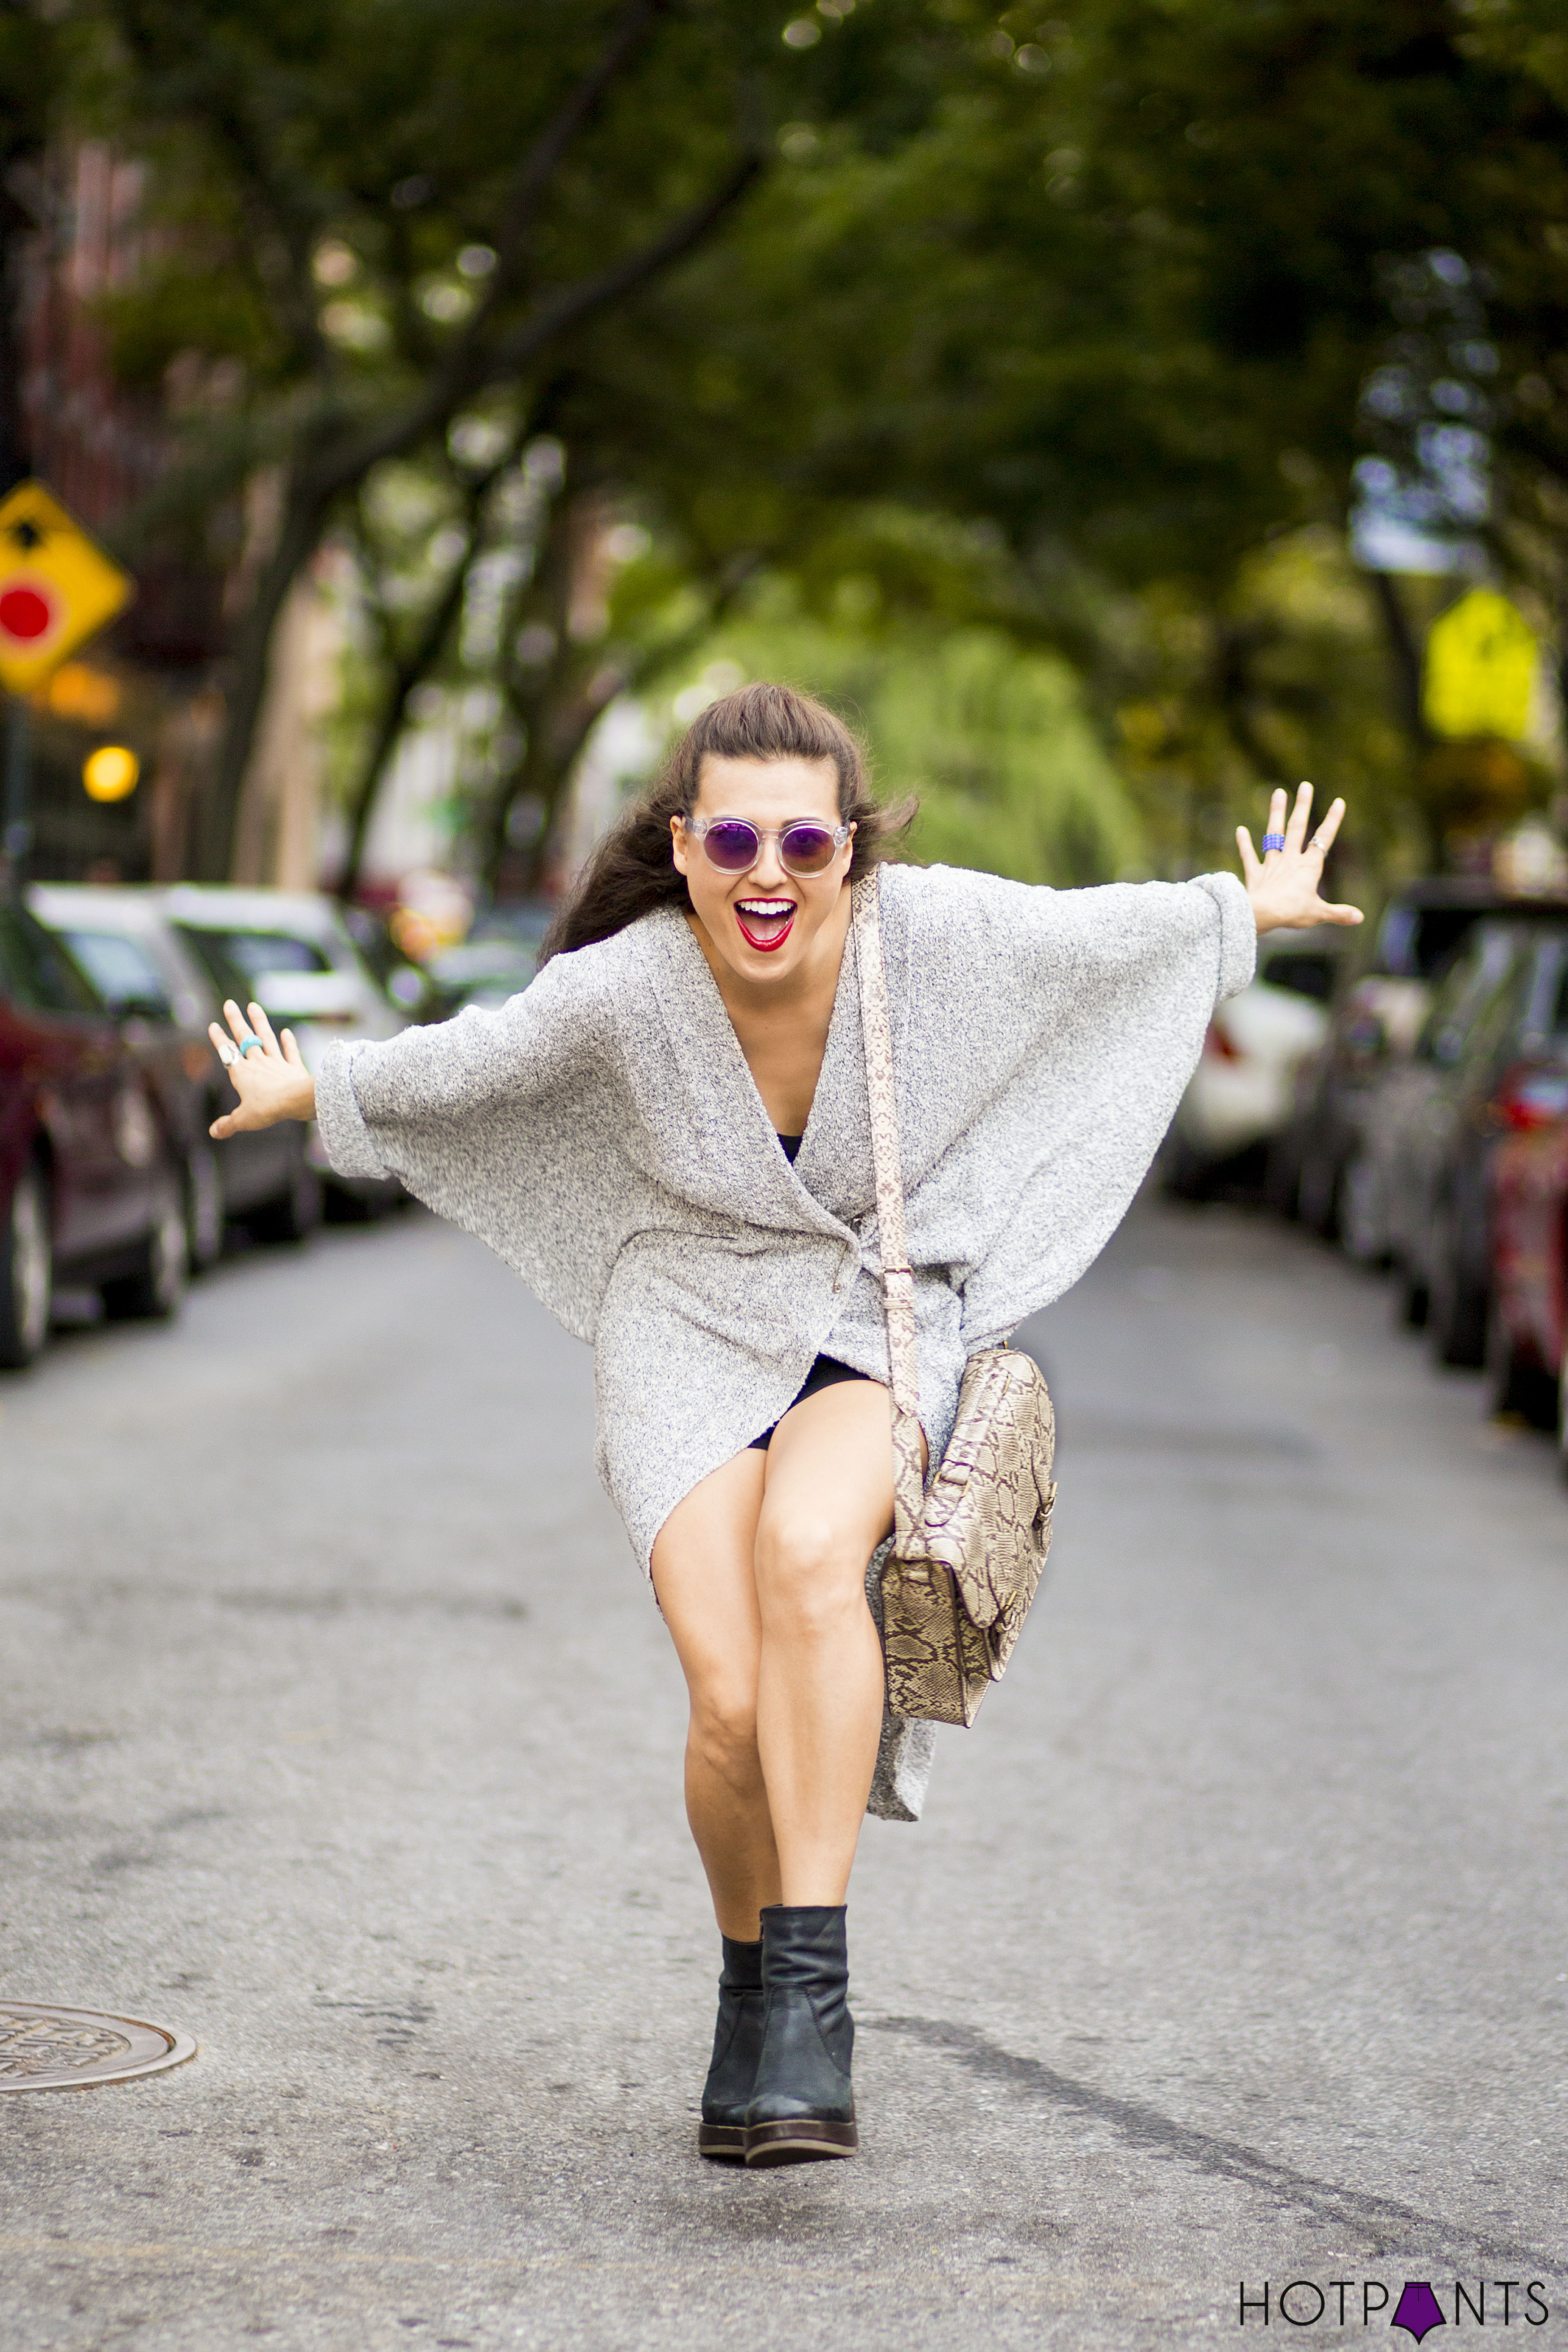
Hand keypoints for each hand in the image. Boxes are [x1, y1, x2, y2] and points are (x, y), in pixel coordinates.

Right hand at [208, 1000, 315, 1136]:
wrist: (296, 1101)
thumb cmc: (267, 1109)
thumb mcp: (243, 1119)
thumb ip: (228, 1124)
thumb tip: (214, 1132)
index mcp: (242, 1073)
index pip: (227, 1052)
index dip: (219, 1039)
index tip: (213, 1025)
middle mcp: (258, 1063)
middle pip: (245, 1038)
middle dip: (236, 1021)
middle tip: (229, 1004)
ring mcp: (277, 1063)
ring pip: (267, 1038)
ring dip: (260, 1022)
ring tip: (254, 1006)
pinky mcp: (294, 1068)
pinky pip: (290, 1052)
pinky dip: (289, 1042)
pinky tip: (286, 1032)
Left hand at [1237, 782, 1363, 935]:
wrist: (1262, 915)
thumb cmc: (1292, 913)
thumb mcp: (1319, 914)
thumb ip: (1338, 913)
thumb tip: (1359, 918)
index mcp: (1308, 866)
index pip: (1323, 839)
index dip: (1332, 820)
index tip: (1338, 801)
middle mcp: (1290, 860)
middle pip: (1297, 827)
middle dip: (1303, 806)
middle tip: (1305, 785)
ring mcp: (1271, 864)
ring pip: (1273, 833)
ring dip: (1276, 813)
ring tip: (1277, 792)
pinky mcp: (1254, 874)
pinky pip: (1248, 856)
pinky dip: (1243, 844)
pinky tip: (1239, 829)